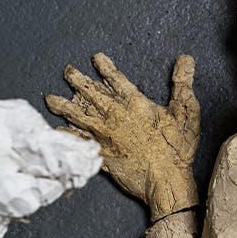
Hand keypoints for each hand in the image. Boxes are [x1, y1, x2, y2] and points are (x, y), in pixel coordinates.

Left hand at [46, 53, 200, 220]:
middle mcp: (115, 116)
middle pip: (91, 94)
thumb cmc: (178, 147)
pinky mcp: (102, 154)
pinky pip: (79, 141)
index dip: (105, 67)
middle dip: (78, 81)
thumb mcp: (187, 111)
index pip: (117, 79)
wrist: (165, 180)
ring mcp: (106, 136)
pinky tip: (57, 129)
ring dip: (64, 106)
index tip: (95, 57)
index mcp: (135, 103)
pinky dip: (67, 134)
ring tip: (50, 98)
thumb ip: (183, 83)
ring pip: (79, 116)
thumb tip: (185, 58)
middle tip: (67, 70)